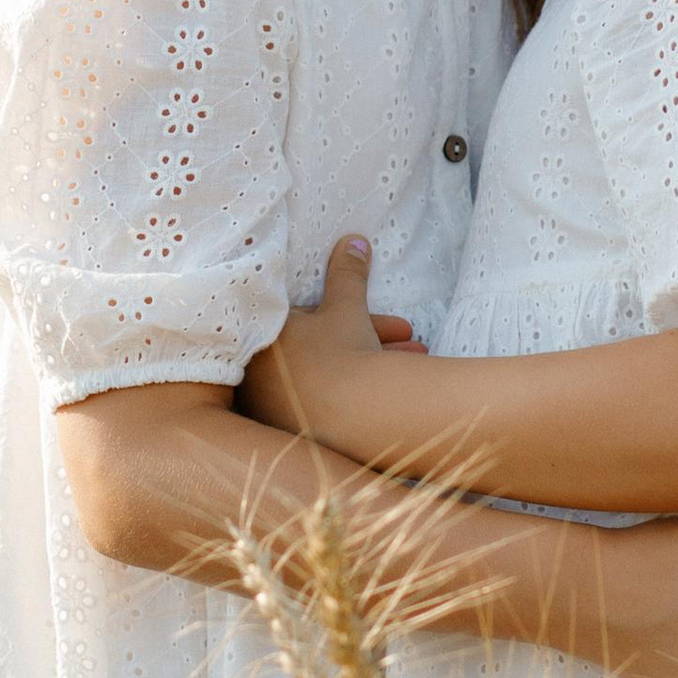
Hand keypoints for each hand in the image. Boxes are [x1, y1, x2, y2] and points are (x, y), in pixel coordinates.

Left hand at [243, 236, 420, 433]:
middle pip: (317, 349)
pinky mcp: (293, 436)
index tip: (370, 316)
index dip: (343, 312)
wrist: (354, 419)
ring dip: (372, 364)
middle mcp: (259, 377)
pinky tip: (389, 391)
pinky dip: (355, 394)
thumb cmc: (339, 352)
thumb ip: (346, 274)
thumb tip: (354, 241)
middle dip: (367, 338)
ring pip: (326, 378)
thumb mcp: (345, 306)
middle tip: (406, 335)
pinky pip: (326, 404)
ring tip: (417, 355)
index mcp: (262, 338)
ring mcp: (274, 409)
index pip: (303, 317)